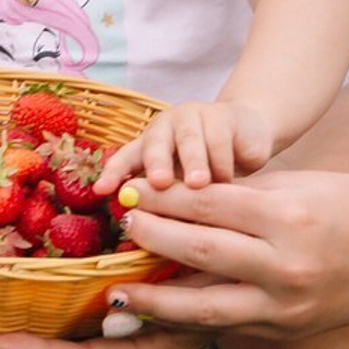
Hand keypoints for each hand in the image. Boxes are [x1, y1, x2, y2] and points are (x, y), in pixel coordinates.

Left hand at [99, 98, 277, 194]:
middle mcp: (166, 129)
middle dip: (155, 162)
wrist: (247, 139)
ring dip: (193, 162)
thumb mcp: (185, 189)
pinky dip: (223, 163)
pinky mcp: (222, 116)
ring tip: (198, 185)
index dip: (113, 172)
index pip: (125, 158)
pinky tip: (229, 182)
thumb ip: (168, 203)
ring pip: (189, 139)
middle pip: (154, 143)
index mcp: (148, 147)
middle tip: (159, 182)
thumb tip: (153, 233)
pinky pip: (220, 139)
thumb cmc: (208, 171)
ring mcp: (193, 118)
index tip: (101, 190)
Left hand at [103, 167, 348, 339]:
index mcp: (290, 216)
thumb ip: (240, 194)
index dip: (163, 199)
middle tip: (120, 226)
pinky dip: (189, 319)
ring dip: (156, 301)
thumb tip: (176, 195)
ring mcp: (288, 306)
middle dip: (152, 240)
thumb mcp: (300, 184)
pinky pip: (227, 324)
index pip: (209, 205)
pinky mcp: (287, 330)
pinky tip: (160, 313)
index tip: (130, 192)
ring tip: (118, 293)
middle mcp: (287, 265)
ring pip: (205, 307)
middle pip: (200, 252)